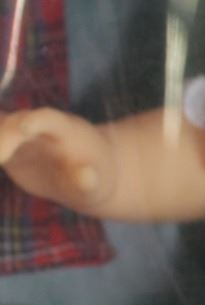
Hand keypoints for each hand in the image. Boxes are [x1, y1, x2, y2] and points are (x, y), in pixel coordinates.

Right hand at [0, 108, 115, 211]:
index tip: (23, 127)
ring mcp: (17, 134)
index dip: (35, 120)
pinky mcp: (4, 145)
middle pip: (12, 123)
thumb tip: (86, 177)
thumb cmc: (95, 180)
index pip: (49, 118)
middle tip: (0, 159)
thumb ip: (89, 182)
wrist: (83, 173)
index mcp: (65, 130)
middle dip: (1, 138)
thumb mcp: (96, 186)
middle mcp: (37, 126)